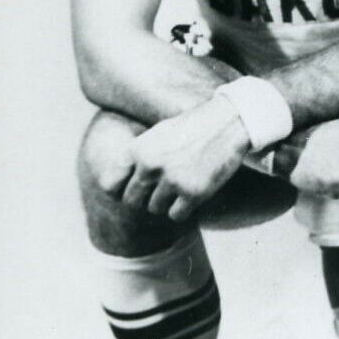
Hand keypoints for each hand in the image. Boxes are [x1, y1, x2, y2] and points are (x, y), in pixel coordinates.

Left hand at [121, 96, 249, 222]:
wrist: (228, 122)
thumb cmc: (192, 127)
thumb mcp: (157, 134)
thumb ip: (137, 156)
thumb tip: (116, 185)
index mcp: (138, 149)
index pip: (110, 184)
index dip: (120, 189)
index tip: (133, 188)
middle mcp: (151, 166)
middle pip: (131, 201)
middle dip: (144, 198)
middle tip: (161, 189)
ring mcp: (172, 181)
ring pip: (154, 209)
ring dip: (166, 202)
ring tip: (180, 185)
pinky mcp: (194, 193)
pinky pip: (176, 215)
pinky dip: (183, 209)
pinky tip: (191, 194)